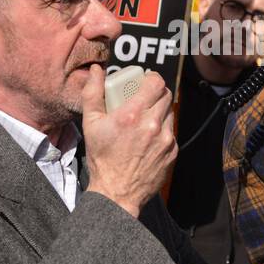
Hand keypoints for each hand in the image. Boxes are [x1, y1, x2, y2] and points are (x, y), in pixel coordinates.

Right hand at [82, 66, 176, 216]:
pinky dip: (162, 130)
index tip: (146, 81)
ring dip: (160, 111)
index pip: (156, 83)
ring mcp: (166, 139)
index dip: (153, 78)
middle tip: (144, 98)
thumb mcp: (90, 124)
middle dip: (156, 93)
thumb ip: (93, 93)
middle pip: (166, 95)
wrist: (117, 193)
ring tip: (145, 119)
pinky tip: (148, 138)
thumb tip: (97, 70)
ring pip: (170, 112)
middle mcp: (152, 125)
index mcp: (132, 115)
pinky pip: (171, 132)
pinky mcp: (173, 152)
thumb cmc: (102, 159)